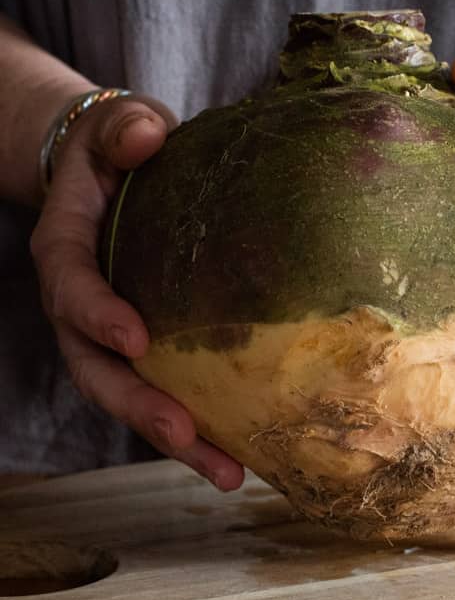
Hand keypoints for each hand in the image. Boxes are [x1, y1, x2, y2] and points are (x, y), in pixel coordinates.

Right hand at [30, 93, 245, 490]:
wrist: (111, 176)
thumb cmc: (116, 150)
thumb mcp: (115, 127)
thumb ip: (123, 130)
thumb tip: (147, 135)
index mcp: (68, 249)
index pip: (72, 287)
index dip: (98, 316)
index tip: (138, 341)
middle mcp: (83, 302)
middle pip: (98, 367)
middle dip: (139, 406)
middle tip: (185, 434)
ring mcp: (112, 331)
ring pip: (132, 394)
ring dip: (177, 437)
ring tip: (230, 472)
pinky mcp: (148, 344)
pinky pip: (166, 387)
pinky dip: (198, 422)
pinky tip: (241, 448)